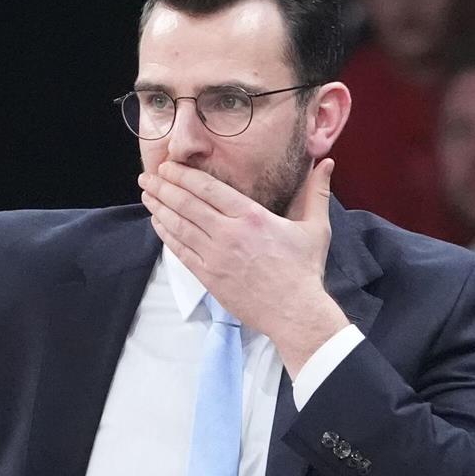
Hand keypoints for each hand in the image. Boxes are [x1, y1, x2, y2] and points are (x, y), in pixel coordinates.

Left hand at [138, 159, 348, 375]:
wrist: (295, 312)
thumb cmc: (304, 270)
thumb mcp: (315, 227)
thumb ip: (317, 192)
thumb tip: (327, 163)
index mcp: (251, 216)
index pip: (208, 189)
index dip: (183, 175)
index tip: (168, 166)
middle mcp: (228, 233)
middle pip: (187, 204)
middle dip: (163, 187)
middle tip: (146, 176)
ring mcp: (215, 256)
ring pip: (178, 226)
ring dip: (159, 208)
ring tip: (146, 195)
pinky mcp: (208, 276)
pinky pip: (180, 251)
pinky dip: (166, 235)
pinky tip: (157, 223)